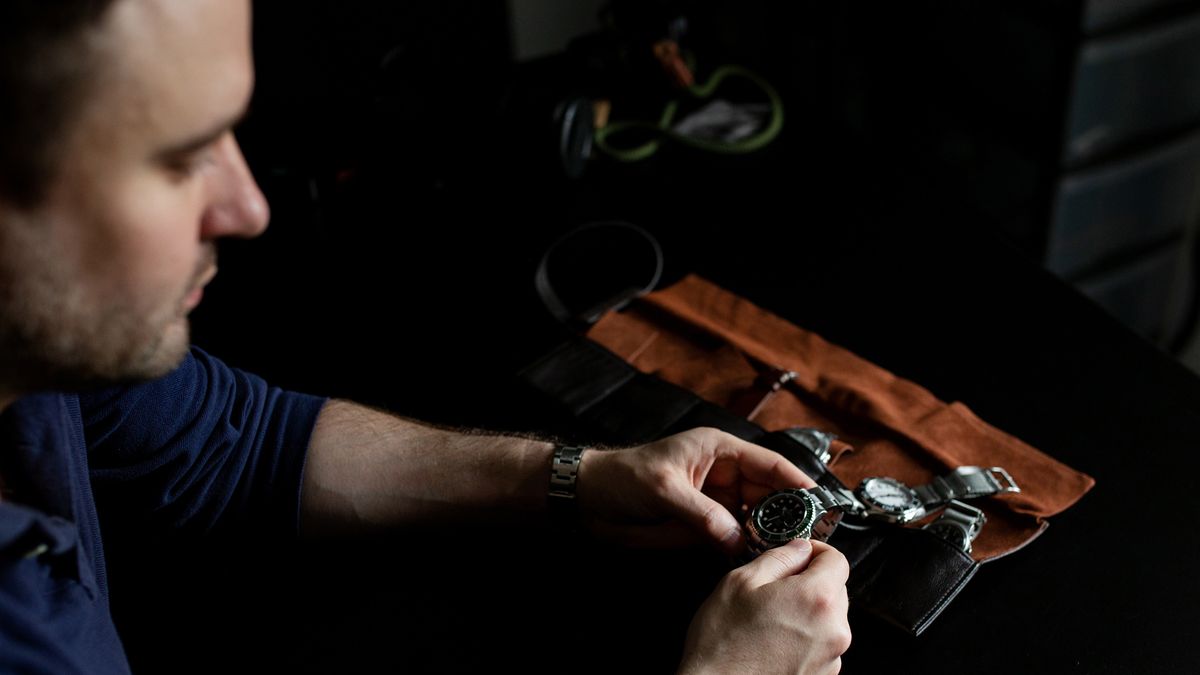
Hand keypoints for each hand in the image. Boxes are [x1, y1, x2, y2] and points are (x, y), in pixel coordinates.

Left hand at [576, 427, 814, 553]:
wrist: (590, 499)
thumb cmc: (622, 478)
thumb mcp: (663, 489)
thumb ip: (702, 514)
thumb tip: (737, 538)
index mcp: (719, 450)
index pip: (768, 463)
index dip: (796, 480)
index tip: (817, 501)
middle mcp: (724, 475)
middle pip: (770, 493)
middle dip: (788, 514)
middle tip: (805, 538)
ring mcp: (716, 501)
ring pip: (756, 518)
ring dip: (770, 534)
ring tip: (786, 552)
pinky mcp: (705, 526)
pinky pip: (736, 537)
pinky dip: (748, 548)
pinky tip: (758, 559)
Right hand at [677, 539, 851, 674]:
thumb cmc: (723, 643)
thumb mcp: (740, 582)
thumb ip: (778, 558)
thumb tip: (798, 548)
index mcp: (816, 598)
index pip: (837, 560)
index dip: (817, 551)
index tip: (801, 553)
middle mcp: (833, 630)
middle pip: (836, 589)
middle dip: (810, 582)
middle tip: (776, 587)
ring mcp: (831, 657)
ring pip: (828, 618)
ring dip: (808, 611)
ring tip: (771, 619)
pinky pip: (822, 644)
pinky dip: (805, 637)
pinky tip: (775, 640)